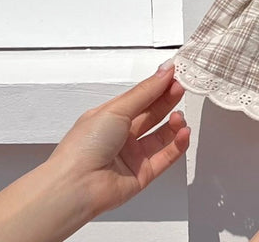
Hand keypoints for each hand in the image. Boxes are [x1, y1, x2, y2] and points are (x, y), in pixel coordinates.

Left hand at [47, 61, 189, 217]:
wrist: (75, 187)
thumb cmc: (83, 147)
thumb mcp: (116, 109)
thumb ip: (146, 91)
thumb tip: (165, 71)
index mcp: (110, 117)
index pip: (141, 97)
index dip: (158, 85)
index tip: (175, 74)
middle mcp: (121, 136)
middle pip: (153, 114)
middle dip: (168, 100)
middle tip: (181, 88)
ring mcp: (132, 155)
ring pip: (162, 136)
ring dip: (174, 124)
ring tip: (179, 116)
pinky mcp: (142, 174)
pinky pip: (166, 157)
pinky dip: (178, 145)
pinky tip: (183, 133)